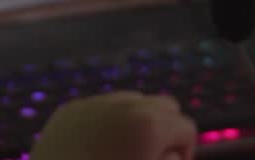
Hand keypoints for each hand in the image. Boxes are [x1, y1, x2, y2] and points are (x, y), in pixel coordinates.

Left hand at [31, 91, 196, 159]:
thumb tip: (172, 153)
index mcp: (150, 126)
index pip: (186, 126)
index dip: (185, 151)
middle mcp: (124, 105)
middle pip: (163, 105)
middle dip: (165, 129)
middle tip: (150, 157)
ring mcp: (93, 104)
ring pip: (132, 100)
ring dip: (136, 121)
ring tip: (123, 152)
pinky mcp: (68, 111)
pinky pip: (100, 107)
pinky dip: (107, 122)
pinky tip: (95, 149)